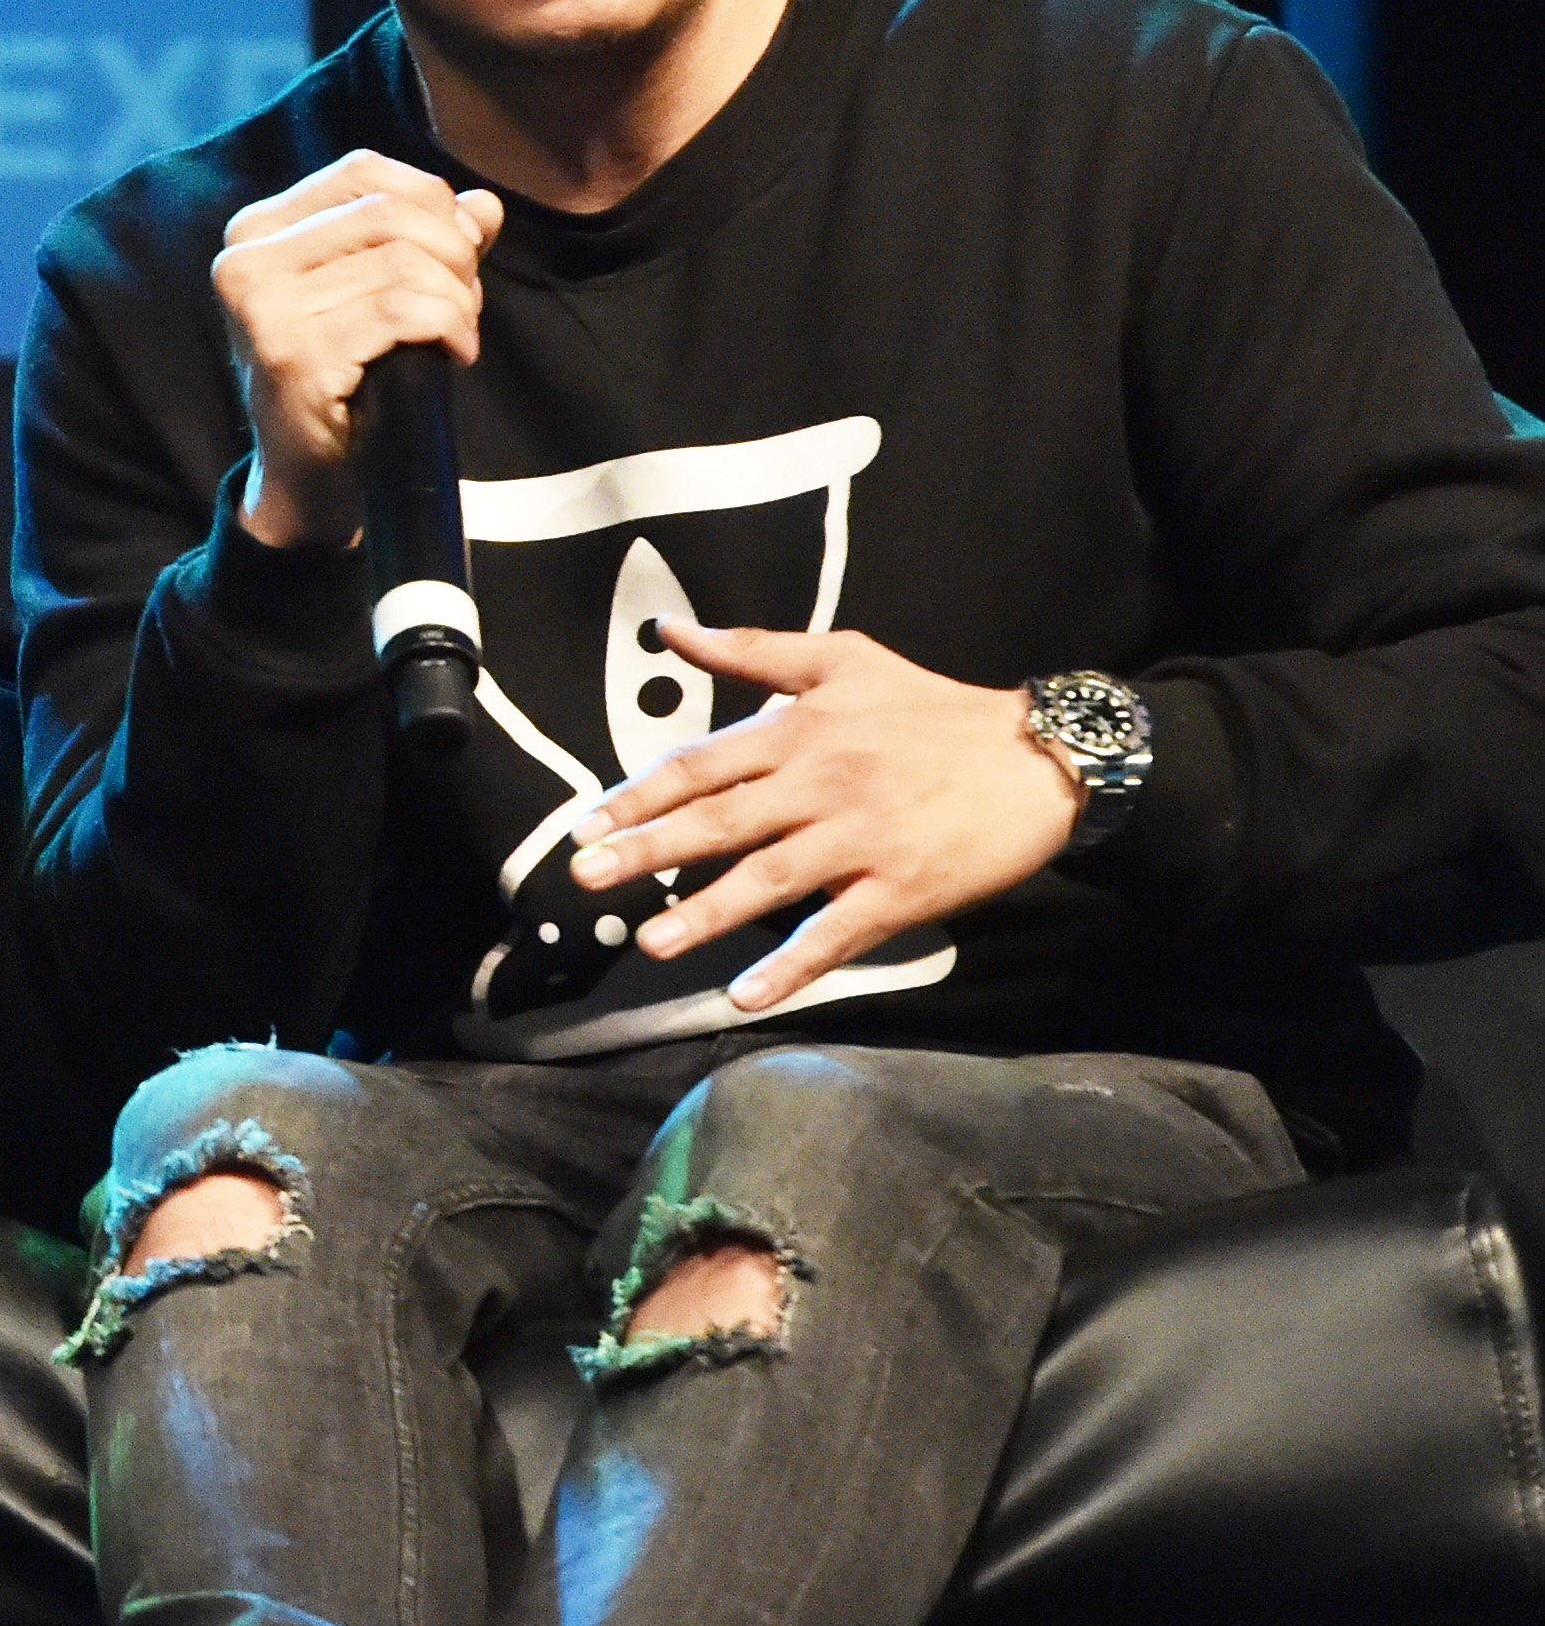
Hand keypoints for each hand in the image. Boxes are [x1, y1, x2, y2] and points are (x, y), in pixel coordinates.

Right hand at [211, 149, 506, 547]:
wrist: (309, 478)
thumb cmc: (347, 380)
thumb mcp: (381, 294)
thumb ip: (430, 241)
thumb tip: (484, 205)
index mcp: (257, 231)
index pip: (364, 173)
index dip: (431, 205)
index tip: (454, 258)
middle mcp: (246, 259)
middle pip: (392, 214)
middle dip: (454, 257)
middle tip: (461, 308)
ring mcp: (261, 307)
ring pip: (406, 263)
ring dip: (456, 301)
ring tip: (454, 335)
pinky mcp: (290, 353)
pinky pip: (403, 311)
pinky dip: (448, 328)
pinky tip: (452, 355)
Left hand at [568, 621, 1083, 1009]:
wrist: (1041, 756)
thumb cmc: (934, 708)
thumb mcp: (844, 659)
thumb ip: (754, 650)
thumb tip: (673, 630)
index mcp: (801, 732)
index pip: (700, 766)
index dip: (638, 795)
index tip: (586, 824)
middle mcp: (821, 784)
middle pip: (719, 821)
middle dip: (646, 850)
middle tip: (584, 877)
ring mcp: (861, 840)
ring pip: (769, 879)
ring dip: (705, 913)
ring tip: (650, 942)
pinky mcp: (902, 888)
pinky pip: (837, 932)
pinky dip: (792, 965)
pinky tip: (746, 994)